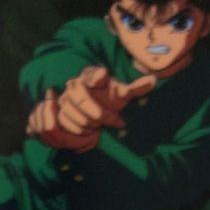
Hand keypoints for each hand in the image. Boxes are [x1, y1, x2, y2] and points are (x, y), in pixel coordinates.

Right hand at [28, 67, 154, 150]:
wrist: (91, 110)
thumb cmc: (108, 100)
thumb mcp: (122, 95)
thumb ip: (135, 88)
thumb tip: (153, 81)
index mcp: (90, 76)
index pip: (91, 74)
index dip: (95, 76)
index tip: (102, 77)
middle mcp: (74, 85)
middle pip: (79, 98)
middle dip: (97, 113)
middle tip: (113, 121)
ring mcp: (62, 100)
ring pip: (70, 113)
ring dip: (87, 124)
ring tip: (100, 130)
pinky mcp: (56, 114)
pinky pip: (62, 125)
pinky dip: (77, 132)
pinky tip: (89, 135)